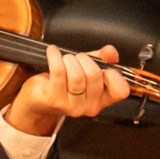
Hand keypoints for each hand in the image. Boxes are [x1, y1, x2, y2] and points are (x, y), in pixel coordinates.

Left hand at [4, 43, 127, 136]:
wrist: (39, 99)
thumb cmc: (64, 83)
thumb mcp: (86, 69)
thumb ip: (101, 59)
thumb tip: (111, 52)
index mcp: (103, 99)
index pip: (120, 91)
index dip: (114, 75)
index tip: (105, 68)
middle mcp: (90, 106)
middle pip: (95, 75)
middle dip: (84, 59)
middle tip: (77, 58)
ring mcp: (72, 106)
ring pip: (76, 74)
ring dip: (69, 59)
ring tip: (64, 58)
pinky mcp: (54, 100)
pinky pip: (58, 71)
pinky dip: (55, 57)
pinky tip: (52, 52)